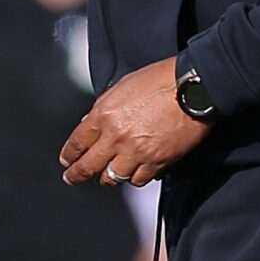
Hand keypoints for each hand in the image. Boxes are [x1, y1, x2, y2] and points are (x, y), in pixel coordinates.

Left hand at [59, 57, 209, 186]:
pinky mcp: (157, 162)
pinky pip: (138, 180)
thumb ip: (103, 108)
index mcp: (104, 115)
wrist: (193, 88)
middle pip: (88, 167)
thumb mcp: (122, 86)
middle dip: (76, 175)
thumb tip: (89, 125)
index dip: (69, 155)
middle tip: (72, 178)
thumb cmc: (160, 80)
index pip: (77, 143)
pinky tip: (133, 172)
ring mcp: (137, 152)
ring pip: (113, 178)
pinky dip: (134, 178)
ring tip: (106, 177)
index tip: (66, 161)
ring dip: (107, 177)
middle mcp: (117, 137)